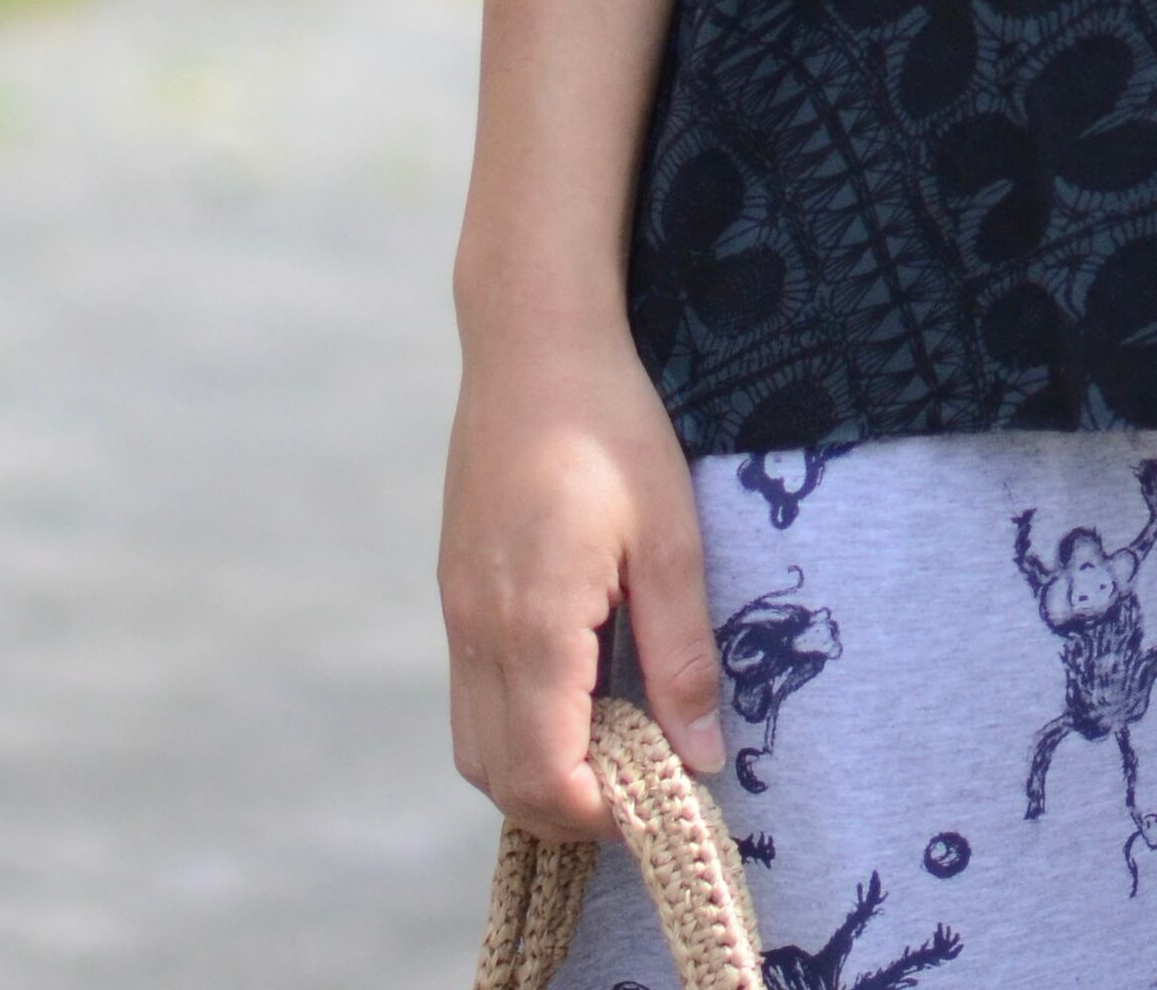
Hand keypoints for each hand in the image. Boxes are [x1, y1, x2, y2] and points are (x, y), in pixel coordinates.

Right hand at [440, 317, 723, 835]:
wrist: (532, 341)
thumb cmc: (613, 426)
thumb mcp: (670, 536)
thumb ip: (681, 654)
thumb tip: (701, 759)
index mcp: (534, 628)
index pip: (546, 781)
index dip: (603, 816)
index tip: (664, 798)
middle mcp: (480, 635)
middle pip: (502, 782)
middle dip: (571, 808)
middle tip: (646, 779)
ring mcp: (458, 614)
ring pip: (476, 747)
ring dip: (536, 772)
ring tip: (615, 741)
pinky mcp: (455, 591)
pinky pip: (471, 697)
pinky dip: (515, 726)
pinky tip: (576, 687)